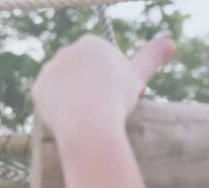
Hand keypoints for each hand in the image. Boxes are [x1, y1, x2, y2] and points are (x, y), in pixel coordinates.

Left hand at [30, 36, 174, 138]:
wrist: (88, 124)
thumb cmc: (116, 99)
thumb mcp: (138, 76)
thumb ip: (152, 57)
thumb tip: (171, 42)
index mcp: (91, 43)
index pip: (103, 64)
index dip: (114, 83)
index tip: (119, 97)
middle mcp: (67, 50)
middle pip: (84, 74)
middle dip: (95, 90)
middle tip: (105, 109)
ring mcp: (50, 69)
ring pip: (68, 87)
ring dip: (77, 99)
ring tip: (88, 114)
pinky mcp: (38, 89)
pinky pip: (51, 101)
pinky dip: (61, 110)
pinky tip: (70, 118)